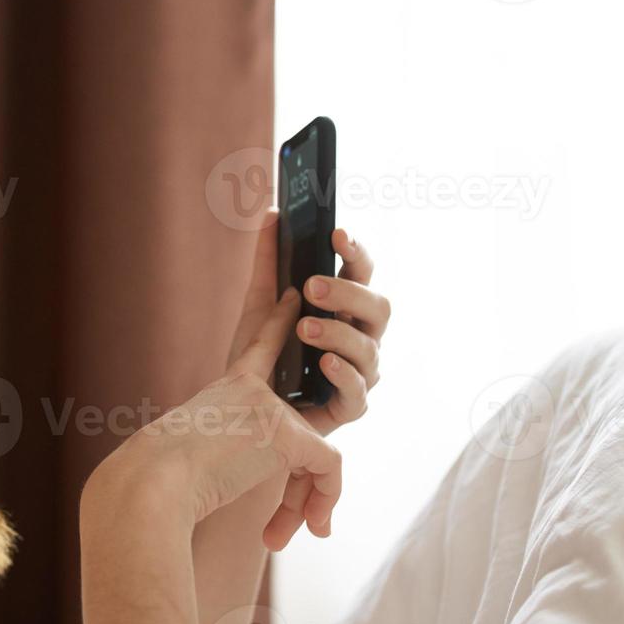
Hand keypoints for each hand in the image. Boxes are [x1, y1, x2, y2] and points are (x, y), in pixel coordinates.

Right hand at [89, 290, 341, 550]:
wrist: (151, 484)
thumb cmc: (153, 482)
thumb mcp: (188, 459)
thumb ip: (221, 455)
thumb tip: (230, 475)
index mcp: (222, 389)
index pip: (259, 348)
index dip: (279, 325)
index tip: (290, 296)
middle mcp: (248, 388)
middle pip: (300, 431)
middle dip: (303, 487)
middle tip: (296, 529)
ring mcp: (269, 406)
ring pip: (316, 455)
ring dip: (307, 503)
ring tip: (286, 536)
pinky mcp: (286, 432)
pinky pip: (329, 468)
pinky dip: (324, 501)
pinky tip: (309, 527)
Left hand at [224, 208, 390, 436]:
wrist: (246, 409)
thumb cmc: (265, 355)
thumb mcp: (259, 305)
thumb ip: (268, 262)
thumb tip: (273, 214)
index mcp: (346, 307)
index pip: (362, 272)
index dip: (356, 251)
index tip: (336, 233)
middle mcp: (361, 336)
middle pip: (378, 306)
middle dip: (347, 293)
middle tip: (311, 286)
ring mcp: (361, 371)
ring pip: (369, 348)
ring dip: (337, 334)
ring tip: (304, 328)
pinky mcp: (351, 406)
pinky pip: (358, 391)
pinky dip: (342, 374)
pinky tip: (323, 363)